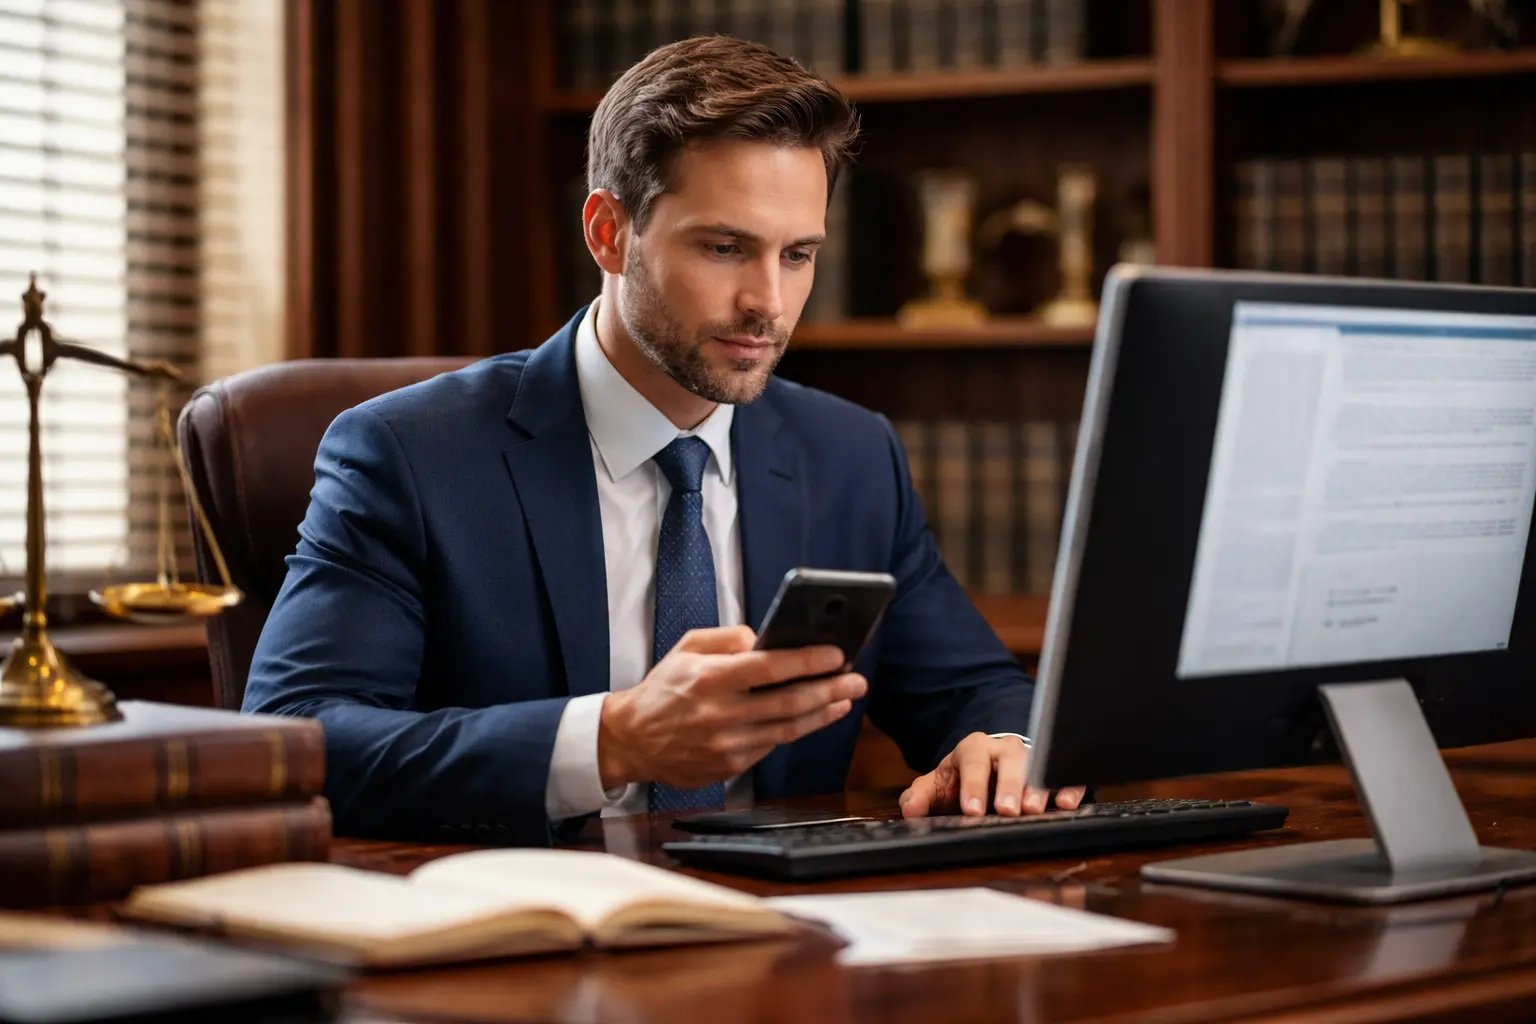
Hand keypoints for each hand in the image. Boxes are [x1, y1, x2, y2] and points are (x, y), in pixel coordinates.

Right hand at [598, 625, 866, 789]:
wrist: (632, 741)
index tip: (836, 654)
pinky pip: (772, 745)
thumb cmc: (663, 690)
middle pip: (789, 702)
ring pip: (788, 729)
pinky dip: (797, 730)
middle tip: (857, 679)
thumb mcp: (686, 648)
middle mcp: (720, 714)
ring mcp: (727, 745)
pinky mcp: (730, 767)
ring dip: (823, 713)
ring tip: (846, 698)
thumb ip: (727, 638)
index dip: (807, 661)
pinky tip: (816, 717)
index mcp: (709, 679)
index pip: (769, 667)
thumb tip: (764, 638)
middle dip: (830, 689)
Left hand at [898, 732, 1087, 817]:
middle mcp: (1005, 748)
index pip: (973, 760)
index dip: (973, 784)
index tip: (972, 810)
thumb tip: (911, 809)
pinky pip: (1065, 772)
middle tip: (1008, 811)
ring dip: (1039, 787)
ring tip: (1036, 809)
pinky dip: (1068, 786)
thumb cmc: (966, 778)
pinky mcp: (1055, 769)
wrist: (993, 764)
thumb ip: (922, 796)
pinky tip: (1067, 804)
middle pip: (1010, 758)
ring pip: (1039, 763)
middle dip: (1009, 784)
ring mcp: (1033, 756)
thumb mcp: (940, 784)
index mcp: (974, 748)